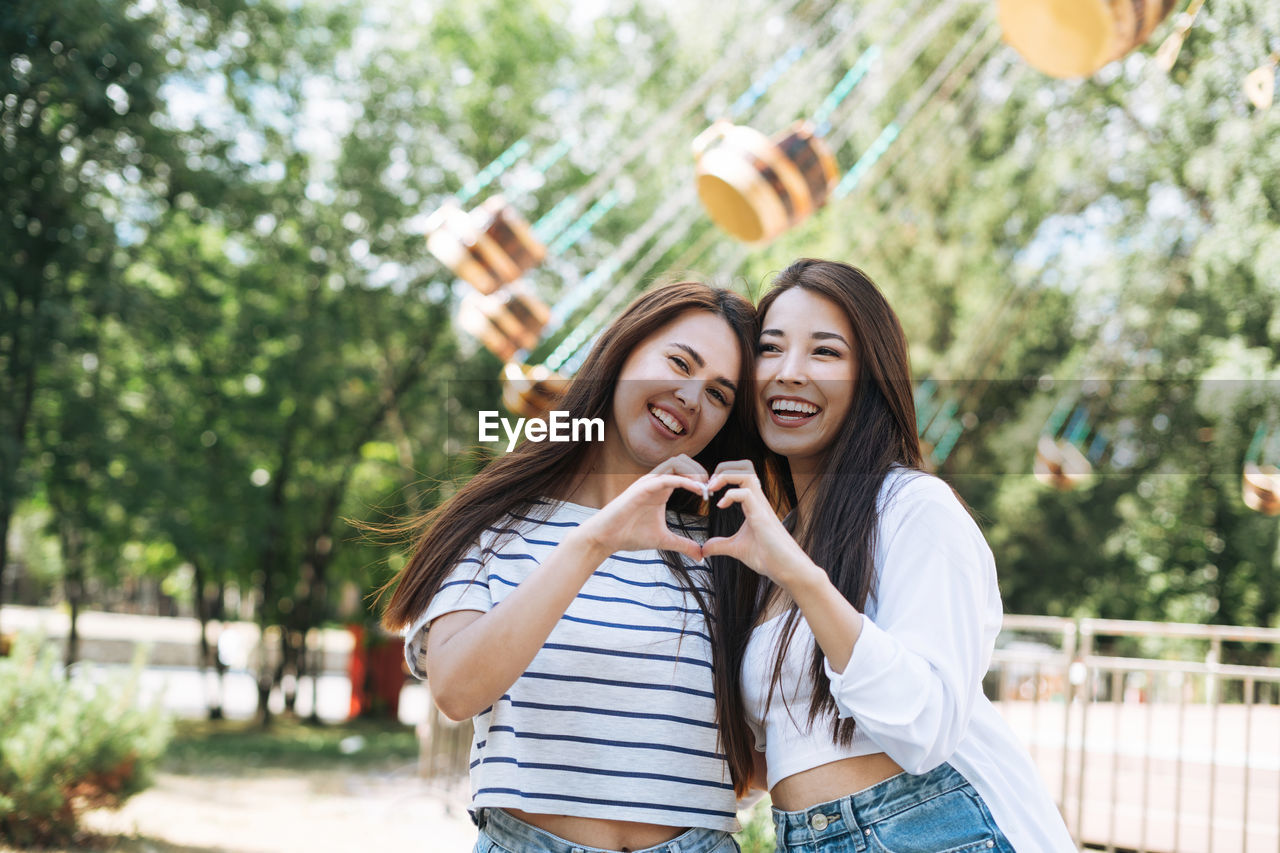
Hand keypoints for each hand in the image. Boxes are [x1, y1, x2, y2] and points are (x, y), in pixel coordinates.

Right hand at [578, 455, 708, 561]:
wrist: (605, 538)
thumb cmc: (629, 535)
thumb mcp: (664, 540)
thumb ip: (683, 545)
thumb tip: (701, 556)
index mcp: (661, 488)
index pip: (685, 471)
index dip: (702, 478)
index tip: (714, 494)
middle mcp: (655, 481)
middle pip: (683, 460)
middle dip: (701, 470)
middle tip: (713, 488)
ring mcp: (648, 482)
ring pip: (676, 462)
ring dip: (694, 471)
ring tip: (706, 488)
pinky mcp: (641, 488)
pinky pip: (667, 477)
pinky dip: (684, 481)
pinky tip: (698, 491)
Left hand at [702, 460, 817, 588]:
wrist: (787, 570)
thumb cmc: (768, 557)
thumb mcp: (737, 548)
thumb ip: (720, 545)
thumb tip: (704, 549)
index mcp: (753, 503)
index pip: (741, 474)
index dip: (722, 475)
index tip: (709, 491)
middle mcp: (758, 500)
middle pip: (745, 466)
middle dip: (723, 468)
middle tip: (710, 485)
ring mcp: (761, 506)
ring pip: (746, 473)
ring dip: (725, 476)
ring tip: (712, 489)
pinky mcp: (761, 516)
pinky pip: (745, 493)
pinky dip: (730, 494)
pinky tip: (721, 506)